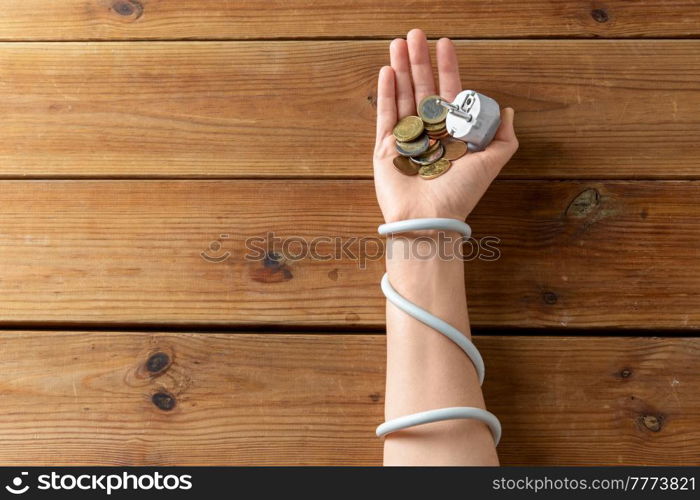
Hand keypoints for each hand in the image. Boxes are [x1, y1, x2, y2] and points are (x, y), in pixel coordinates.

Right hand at [373, 29, 518, 223]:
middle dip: (419, 60)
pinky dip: (387, 92)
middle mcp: (429, 132)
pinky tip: (387, 70)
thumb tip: (508, 110)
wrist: (429, 219)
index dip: (447, 67)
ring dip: (400, 69)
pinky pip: (386, 115)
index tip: (444, 43)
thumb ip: (503, 139)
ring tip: (397, 43)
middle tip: (414, 33)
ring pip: (403, 96)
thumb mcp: (490, 164)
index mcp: (452, 133)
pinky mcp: (386, 147)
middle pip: (423, 88)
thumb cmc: (460, 194)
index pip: (450, 92)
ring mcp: (407, 138)